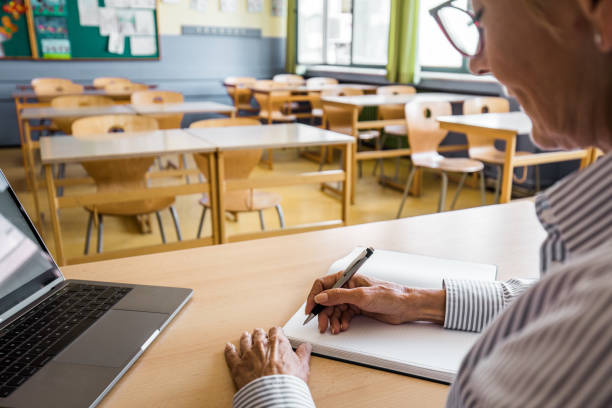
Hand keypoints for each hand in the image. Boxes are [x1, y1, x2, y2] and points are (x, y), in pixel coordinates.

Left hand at [224, 327, 311, 390]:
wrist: (274, 396)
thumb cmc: (288, 383)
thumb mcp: (303, 367)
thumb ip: (303, 354)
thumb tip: (306, 347)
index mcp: (277, 343)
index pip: (276, 330)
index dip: (276, 332)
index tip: (276, 334)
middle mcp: (261, 346)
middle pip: (258, 334)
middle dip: (260, 334)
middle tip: (260, 334)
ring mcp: (248, 355)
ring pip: (244, 341)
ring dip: (245, 338)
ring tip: (245, 336)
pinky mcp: (238, 366)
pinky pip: (231, 354)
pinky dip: (229, 350)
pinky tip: (229, 347)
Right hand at [305, 271, 445, 333]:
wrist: (406, 306)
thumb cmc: (389, 295)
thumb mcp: (361, 296)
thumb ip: (339, 296)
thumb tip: (321, 297)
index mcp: (347, 278)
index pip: (323, 284)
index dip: (314, 296)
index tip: (310, 309)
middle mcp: (348, 287)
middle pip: (327, 300)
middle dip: (323, 313)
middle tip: (322, 326)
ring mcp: (352, 299)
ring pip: (334, 310)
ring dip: (333, 320)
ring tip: (335, 329)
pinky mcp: (358, 309)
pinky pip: (343, 316)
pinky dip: (341, 322)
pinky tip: (343, 327)